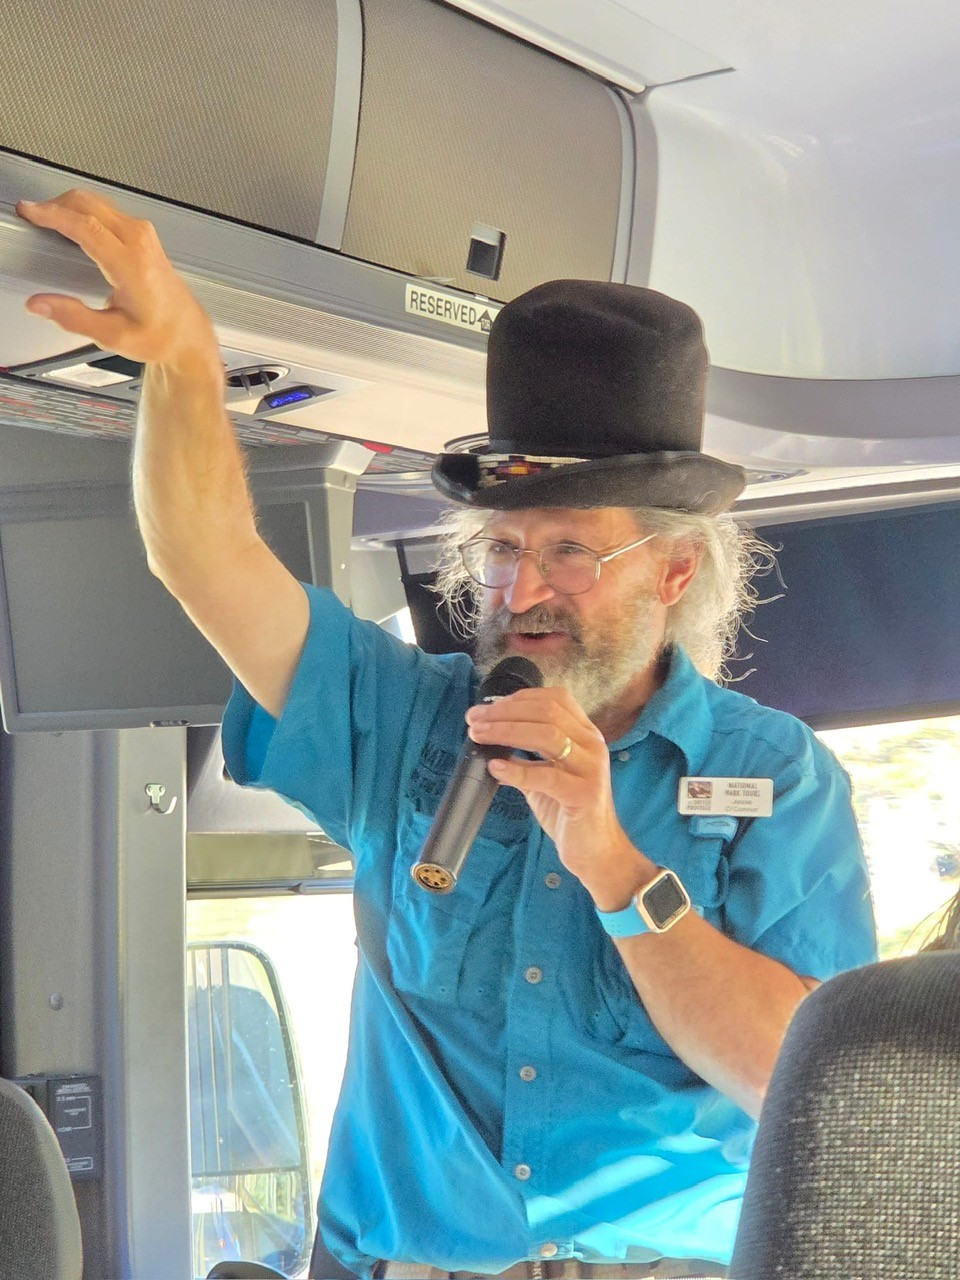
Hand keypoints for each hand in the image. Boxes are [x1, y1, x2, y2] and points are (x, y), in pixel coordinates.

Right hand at [17, 189, 217, 370]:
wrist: (187, 335)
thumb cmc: (160, 335)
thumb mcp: (113, 335)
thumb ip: (74, 317)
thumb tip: (40, 304)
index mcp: (133, 266)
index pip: (87, 227)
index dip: (53, 215)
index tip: (31, 212)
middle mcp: (141, 244)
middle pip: (91, 205)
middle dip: (56, 204)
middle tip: (32, 213)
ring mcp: (145, 237)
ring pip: (99, 203)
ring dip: (69, 205)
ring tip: (47, 217)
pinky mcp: (145, 236)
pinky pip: (109, 210)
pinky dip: (85, 210)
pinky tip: (72, 222)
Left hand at [466, 686, 653, 906]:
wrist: (597, 851)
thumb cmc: (569, 811)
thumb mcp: (543, 778)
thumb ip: (523, 759)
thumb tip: (489, 743)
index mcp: (585, 734)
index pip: (555, 699)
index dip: (518, 698)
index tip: (487, 708)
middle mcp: (592, 745)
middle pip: (547, 712)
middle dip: (505, 712)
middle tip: (474, 720)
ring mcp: (591, 768)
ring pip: (548, 735)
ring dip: (507, 731)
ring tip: (479, 735)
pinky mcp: (584, 794)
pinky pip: (547, 775)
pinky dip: (518, 769)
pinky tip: (496, 767)